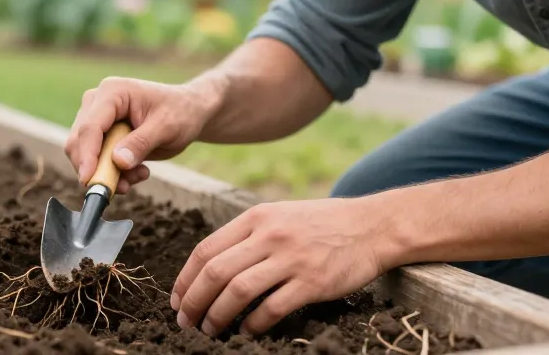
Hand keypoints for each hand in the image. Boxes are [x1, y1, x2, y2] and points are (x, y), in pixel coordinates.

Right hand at [64, 77, 218, 192]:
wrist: (187, 112)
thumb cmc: (180, 112)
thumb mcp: (167, 127)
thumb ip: (142, 143)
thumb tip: (118, 162)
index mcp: (112, 92)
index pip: (90, 127)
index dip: (86, 155)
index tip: (88, 180)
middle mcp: (97, 102)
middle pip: (79, 141)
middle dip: (97, 168)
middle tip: (124, 187)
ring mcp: (96, 118)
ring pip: (84, 154)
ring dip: (108, 173)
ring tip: (140, 175)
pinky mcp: (100, 135)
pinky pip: (95, 161)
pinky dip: (113, 173)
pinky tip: (137, 172)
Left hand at [169, 199, 396, 336]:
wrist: (372, 226)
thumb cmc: (322, 224)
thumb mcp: (279, 216)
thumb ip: (247, 235)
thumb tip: (210, 268)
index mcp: (256, 218)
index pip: (205, 250)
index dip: (184, 279)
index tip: (176, 300)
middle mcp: (269, 235)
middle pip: (215, 272)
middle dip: (193, 302)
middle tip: (184, 322)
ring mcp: (291, 258)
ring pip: (238, 291)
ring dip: (217, 316)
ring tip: (209, 330)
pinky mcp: (312, 282)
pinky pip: (272, 308)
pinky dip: (253, 324)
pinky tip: (246, 332)